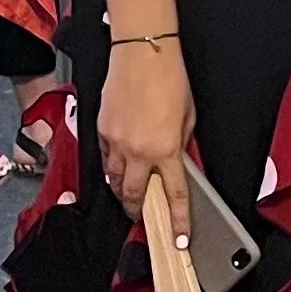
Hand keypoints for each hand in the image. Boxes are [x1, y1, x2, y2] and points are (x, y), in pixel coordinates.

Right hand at [96, 38, 196, 243]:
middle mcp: (138, 151)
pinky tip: (115, 165)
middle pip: (134, 195)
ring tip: (127, 194)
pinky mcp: (101, 130)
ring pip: (113, 181)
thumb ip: (181, 144)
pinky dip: (110, 167)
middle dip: (137, 210)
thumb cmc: (169, 79)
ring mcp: (116, 142)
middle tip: (140, 215)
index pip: (174, 195)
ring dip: (121, 191)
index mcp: (166, 150)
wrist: (142, 53)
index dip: (177, 221)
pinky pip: (104, 158)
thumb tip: (176, 159)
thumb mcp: (188, 117)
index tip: (179, 238)